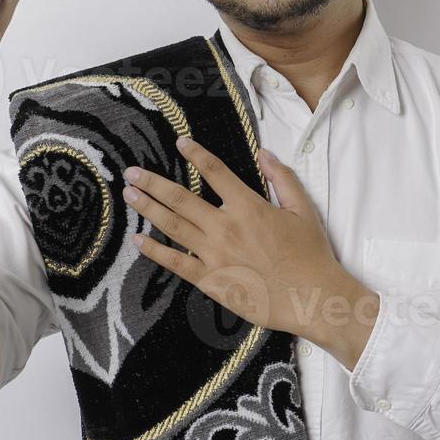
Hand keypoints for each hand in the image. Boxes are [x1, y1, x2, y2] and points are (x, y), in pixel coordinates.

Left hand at [121, 136, 379, 368]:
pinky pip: (177, 263)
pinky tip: (138, 241)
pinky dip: (155, 251)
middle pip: (181, 198)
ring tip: (129, 195)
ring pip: (173, 226)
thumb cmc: (310, 254)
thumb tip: (264, 153)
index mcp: (248, 206)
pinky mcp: (211, 280)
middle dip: (153, 182)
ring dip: (148, 208)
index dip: (196, 154)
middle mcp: (225, 226)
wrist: (311, 296)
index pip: (215, 171)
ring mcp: (215, 254)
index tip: (179, 143)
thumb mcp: (303, 209)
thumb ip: (282, 178)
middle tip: (131, 172)